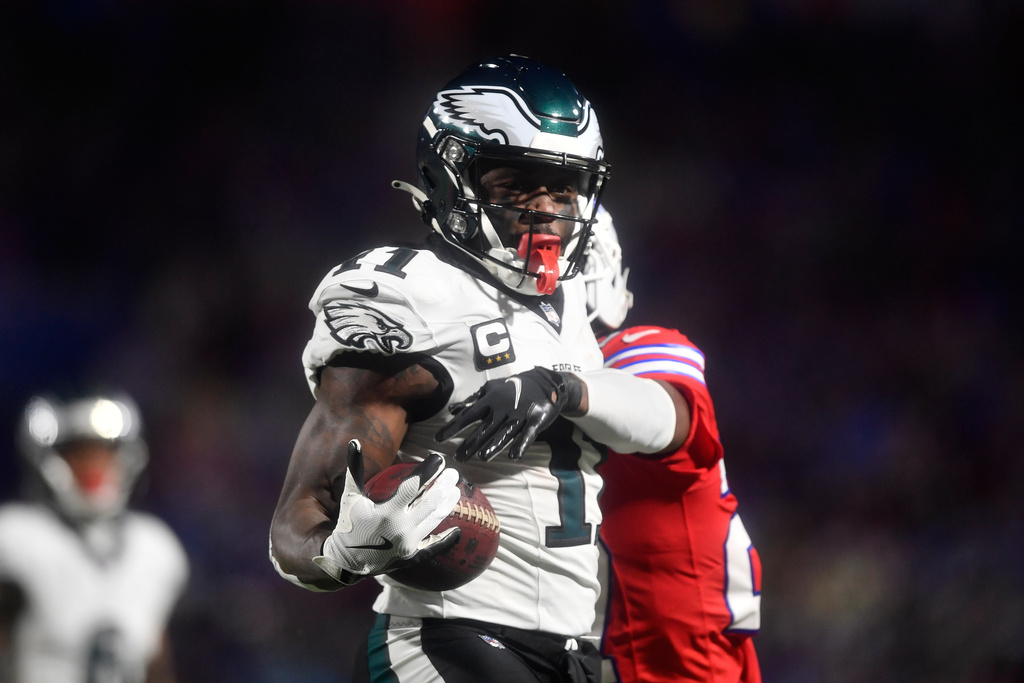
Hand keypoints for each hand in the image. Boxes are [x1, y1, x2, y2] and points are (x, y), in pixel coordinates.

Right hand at [313, 440, 461, 584]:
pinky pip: (434, 546)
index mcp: (387, 513)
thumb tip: (355, 442)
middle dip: (443, 485)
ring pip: (434, 520)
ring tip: (456, 490)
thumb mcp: (350, 498)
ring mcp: (409, 544)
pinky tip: (458, 529)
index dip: (428, 471)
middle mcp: (401, 529)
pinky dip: (446, 538)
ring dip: (447, 504)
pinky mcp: (412, 556)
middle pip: (430, 502)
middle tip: (453, 473)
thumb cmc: (349, 525)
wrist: (346, 562)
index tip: (438, 459)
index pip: (413, 487)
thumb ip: (355, 470)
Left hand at [435, 367, 571, 461]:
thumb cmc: (512, 389)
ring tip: (482, 457)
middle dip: (471, 443)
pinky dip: (521, 444)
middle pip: (484, 428)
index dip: (453, 427)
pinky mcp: (535, 420)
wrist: (543, 382)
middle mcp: (502, 408)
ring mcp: (519, 415)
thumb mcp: (491, 389)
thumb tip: (453, 409)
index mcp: (490, 400)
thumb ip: (473, 401)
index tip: (438, 438)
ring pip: (504, 432)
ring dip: (494, 445)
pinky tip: (514, 456)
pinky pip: (528, 434)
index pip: (468, 416)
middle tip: (458, 457)